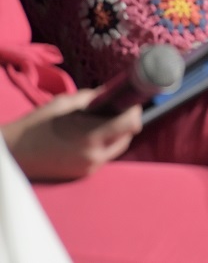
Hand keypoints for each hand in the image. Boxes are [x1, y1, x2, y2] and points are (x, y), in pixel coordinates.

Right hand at [2, 89, 141, 181]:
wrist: (14, 154)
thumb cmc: (37, 125)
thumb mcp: (65, 104)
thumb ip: (92, 97)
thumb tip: (112, 92)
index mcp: (91, 137)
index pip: (130, 124)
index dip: (133, 110)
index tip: (130, 101)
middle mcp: (95, 156)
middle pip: (128, 135)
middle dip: (126, 121)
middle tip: (118, 108)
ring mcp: (90, 168)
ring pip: (119, 147)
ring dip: (117, 133)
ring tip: (104, 120)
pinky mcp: (85, 174)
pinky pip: (105, 155)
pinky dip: (105, 144)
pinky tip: (93, 134)